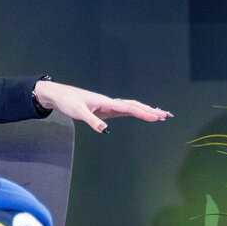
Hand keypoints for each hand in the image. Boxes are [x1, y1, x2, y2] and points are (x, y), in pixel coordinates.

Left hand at [32, 81, 170, 132]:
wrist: (60, 95)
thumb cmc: (69, 102)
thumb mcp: (79, 112)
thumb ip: (92, 121)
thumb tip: (105, 130)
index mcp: (106, 102)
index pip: (129, 108)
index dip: (143, 113)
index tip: (156, 117)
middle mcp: (110, 103)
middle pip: (134, 106)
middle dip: (150, 110)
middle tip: (165, 115)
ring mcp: (109, 106)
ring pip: (131, 107)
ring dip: (145, 110)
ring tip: (159, 115)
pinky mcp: (106, 109)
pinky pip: (125, 110)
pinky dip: (136, 112)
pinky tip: (142, 114)